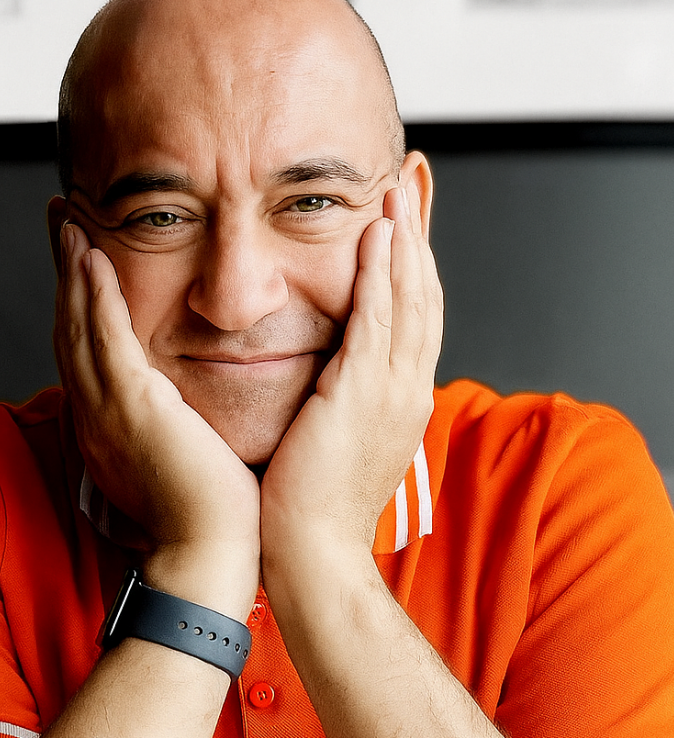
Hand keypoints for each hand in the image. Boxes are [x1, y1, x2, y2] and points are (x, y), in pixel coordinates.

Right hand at [54, 223, 259, 610]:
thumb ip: (179, 421)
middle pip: (69, 327)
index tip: (80, 259)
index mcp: (109, 425)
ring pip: (78, 324)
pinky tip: (90, 257)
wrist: (212, 553)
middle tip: (59, 221)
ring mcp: (109, 410)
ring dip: (71, 269)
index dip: (77, 300)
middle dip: (63, 272)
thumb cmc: (212, 512)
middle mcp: (96, 414)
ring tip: (66, 220)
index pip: (86, 349)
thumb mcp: (186, 454)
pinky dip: (94, 296)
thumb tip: (193, 406)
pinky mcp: (132, 407)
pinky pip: (105, 338)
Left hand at [260, 183, 442, 560]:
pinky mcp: (364, 395)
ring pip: (411, 298)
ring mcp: (393, 391)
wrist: (312, 556)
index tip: (406, 222)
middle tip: (413, 182)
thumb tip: (330, 374)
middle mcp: (409, 388)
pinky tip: (380, 234)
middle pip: (425, 295)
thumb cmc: (313, 504)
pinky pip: (379, 321)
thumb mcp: (338, 439)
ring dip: (407, 240)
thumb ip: (342, 398)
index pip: (416, 316)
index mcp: (401, 398)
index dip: (415, 264)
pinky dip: (384, 273)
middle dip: (421, 236)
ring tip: (400, 188)